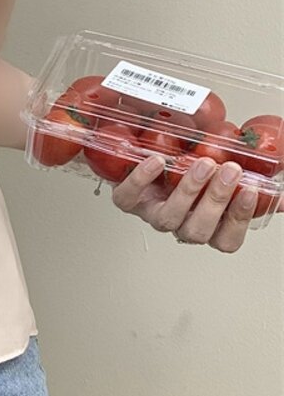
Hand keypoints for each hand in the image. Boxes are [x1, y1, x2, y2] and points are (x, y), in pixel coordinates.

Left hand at [111, 155, 278, 251]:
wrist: (147, 156)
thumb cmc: (189, 169)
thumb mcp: (225, 175)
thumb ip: (251, 184)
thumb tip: (281, 192)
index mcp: (207, 225)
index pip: (226, 239)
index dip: (239, 219)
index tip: (250, 190)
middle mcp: (180, 224)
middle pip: (198, 230)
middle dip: (216, 200)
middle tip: (229, 171)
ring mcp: (153, 214)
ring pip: (168, 219)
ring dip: (188, 190)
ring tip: (203, 164)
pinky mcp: (128, 200)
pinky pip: (129, 197)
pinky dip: (141, 179)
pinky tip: (156, 162)